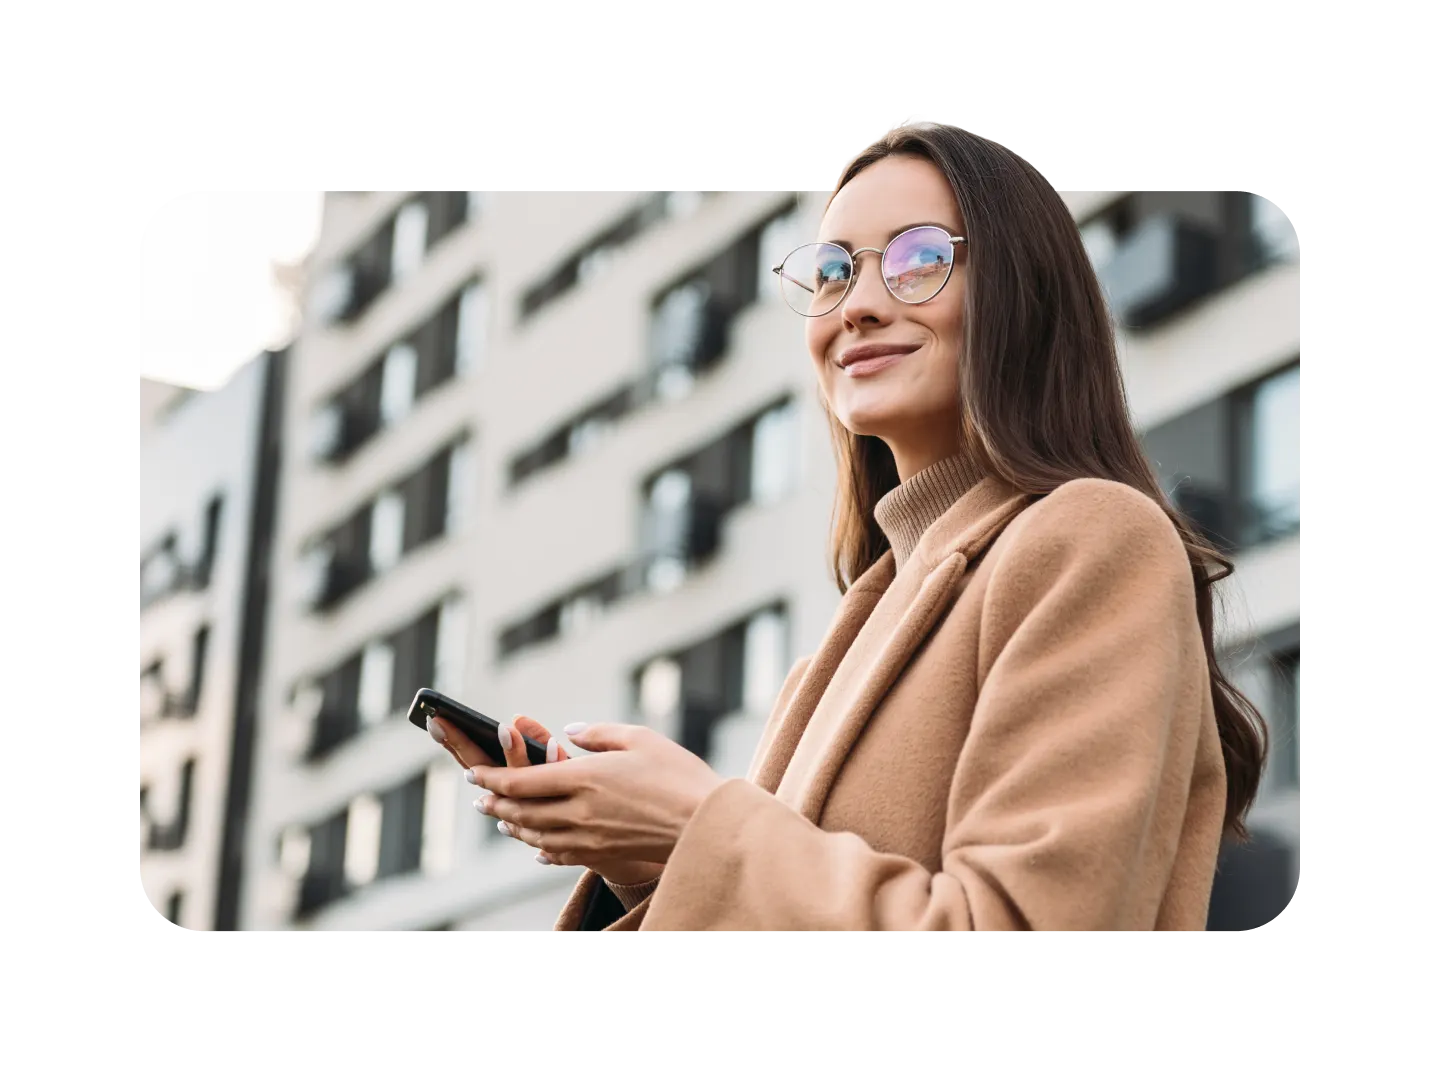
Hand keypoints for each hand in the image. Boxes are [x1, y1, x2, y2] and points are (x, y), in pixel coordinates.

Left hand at [426, 713, 662, 884]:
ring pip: (536, 836)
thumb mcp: (639, 738)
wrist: (706, 826)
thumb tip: (568, 731)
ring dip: (514, 826)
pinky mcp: (603, 856)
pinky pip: (560, 856)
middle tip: (480, 798)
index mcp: (584, 778)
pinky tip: (537, 849)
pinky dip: (541, 849)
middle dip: (496, 803)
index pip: (521, 782)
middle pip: (522, 811)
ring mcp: (590, 838)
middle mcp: (579, 812)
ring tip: (502, 819)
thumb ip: (598, 733)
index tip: (473, 775)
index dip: (492, 779)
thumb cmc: (679, 776)